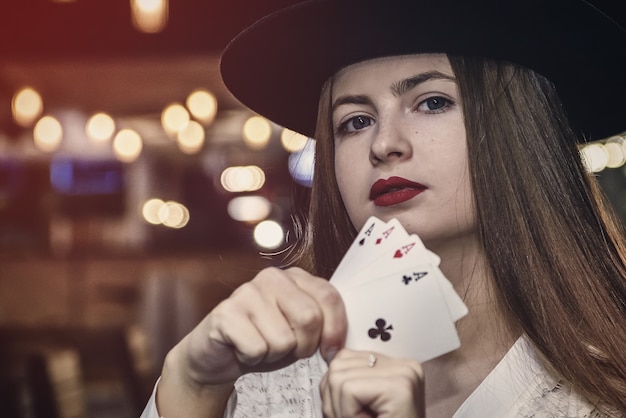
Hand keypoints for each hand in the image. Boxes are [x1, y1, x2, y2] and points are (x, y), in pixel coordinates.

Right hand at [173, 266, 346, 386]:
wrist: (219, 352)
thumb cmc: (265, 339)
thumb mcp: (301, 330)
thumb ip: (323, 324)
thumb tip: (341, 341)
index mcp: (296, 277)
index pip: (330, 297)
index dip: (336, 329)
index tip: (331, 350)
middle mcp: (272, 277)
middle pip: (310, 318)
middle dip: (304, 345)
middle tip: (289, 348)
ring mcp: (247, 291)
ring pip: (284, 339)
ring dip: (275, 355)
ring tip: (263, 345)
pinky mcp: (226, 312)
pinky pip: (258, 348)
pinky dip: (254, 358)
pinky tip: (244, 348)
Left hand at [320, 350, 424, 417]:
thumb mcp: (359, 408)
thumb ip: (347, 380)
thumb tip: (328, 352)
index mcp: (395, 368)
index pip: (345, 359)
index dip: (336, 391)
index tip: (356, 412)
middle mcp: (404, 365)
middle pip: (339, 365)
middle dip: (335, 400)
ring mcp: (405, 373)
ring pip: (338, 377)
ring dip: (341, 410)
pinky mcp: (400, 386)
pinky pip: (348, 389)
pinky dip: (347, 414)